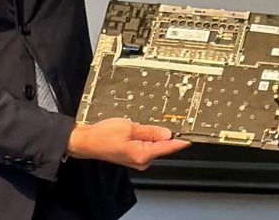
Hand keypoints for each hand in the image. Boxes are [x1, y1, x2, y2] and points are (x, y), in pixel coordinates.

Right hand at [66, 118, 190, 170]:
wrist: (87, 141)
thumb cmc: (104, 134)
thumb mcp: (129, 127)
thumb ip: (150, 131)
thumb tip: (167, 134)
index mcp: (143, 154)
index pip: (167, 148)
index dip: (180, 142)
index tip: (191, 138)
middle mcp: (141, 160)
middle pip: (160, 145)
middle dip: (162, 133)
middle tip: (159, 118)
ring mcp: (136, 158)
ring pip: (151, 144)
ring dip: (150, 134)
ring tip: (137, 123)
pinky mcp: (131, 155)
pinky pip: (144, 145)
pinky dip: (144, 136)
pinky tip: (134, 128)